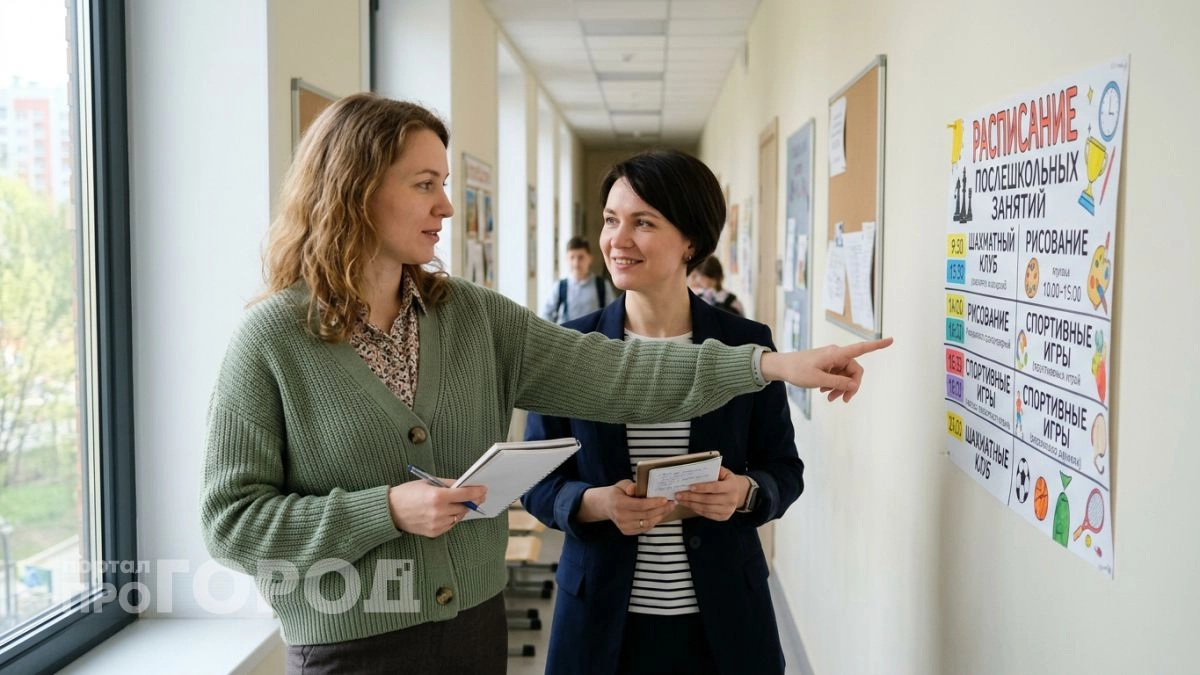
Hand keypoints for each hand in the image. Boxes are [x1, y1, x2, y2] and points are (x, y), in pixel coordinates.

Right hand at [387, 479, 486, 537]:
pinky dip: (452, 518)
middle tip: (478, 496)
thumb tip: (463, 484)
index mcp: (437, 496)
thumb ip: (447, 484)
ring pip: (459, 517)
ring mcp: (436, 524)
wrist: (390, 511)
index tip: (483, 489)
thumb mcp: (427, 482)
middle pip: (464, 507)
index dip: (476, 492)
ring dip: (462, 510)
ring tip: (461, 503)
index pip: (464, 494)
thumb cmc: (407, 493)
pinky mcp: (434, 532)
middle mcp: (438, 511)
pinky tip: (449, 512)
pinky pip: (450, 525)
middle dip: (472, 501)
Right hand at [578, 480, 673, 534]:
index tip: (665, 499)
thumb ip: (630, 485)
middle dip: (662, 509)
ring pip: (647, 523)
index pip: (640, 505)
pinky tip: (660, 515)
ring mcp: (624, 526)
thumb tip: (636, 488)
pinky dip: (654, 522)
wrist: (605, 505)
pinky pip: (645, 528)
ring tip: (669, 509)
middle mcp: (621, 517)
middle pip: (646, 515)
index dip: (654, 503)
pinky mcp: (627, 532)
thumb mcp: (621, 484)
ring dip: (660, 516)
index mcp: (619, 503)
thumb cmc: (617, 493)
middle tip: (672, 503)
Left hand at [673, 467, 747, 521]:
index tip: (689, 487)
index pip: (715, 487)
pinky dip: (696, 510)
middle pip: (708, 500)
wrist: (739, 493)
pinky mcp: (723, 517)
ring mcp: (728, 510)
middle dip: (691, 497)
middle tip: (679, 494)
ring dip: (691, 504)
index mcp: (732, 487)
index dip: (702, 488)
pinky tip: (689, 505)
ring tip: (681, 500)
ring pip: (706, 508)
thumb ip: (714, 470)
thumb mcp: (725, 473)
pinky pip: (707, 514)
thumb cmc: (727, 481)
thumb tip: (697, 469)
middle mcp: (731, 500)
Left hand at [760, 337, 892, 401]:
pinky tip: (825, 392)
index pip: (861, 348)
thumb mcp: (818, 380)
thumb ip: (838, 383)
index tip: (891, 340)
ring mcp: (832, 360)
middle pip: (855, 370)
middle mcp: (837, 355)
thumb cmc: (798, 371)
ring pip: (846, 376)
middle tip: (842, 400)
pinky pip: (838, 376)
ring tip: (830, 399)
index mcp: (836, 354)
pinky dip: (834, 385)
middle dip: (851, 386)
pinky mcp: (827, 365)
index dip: (877, 345)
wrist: (781, 367)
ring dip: (841, 388)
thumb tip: (854, 385)